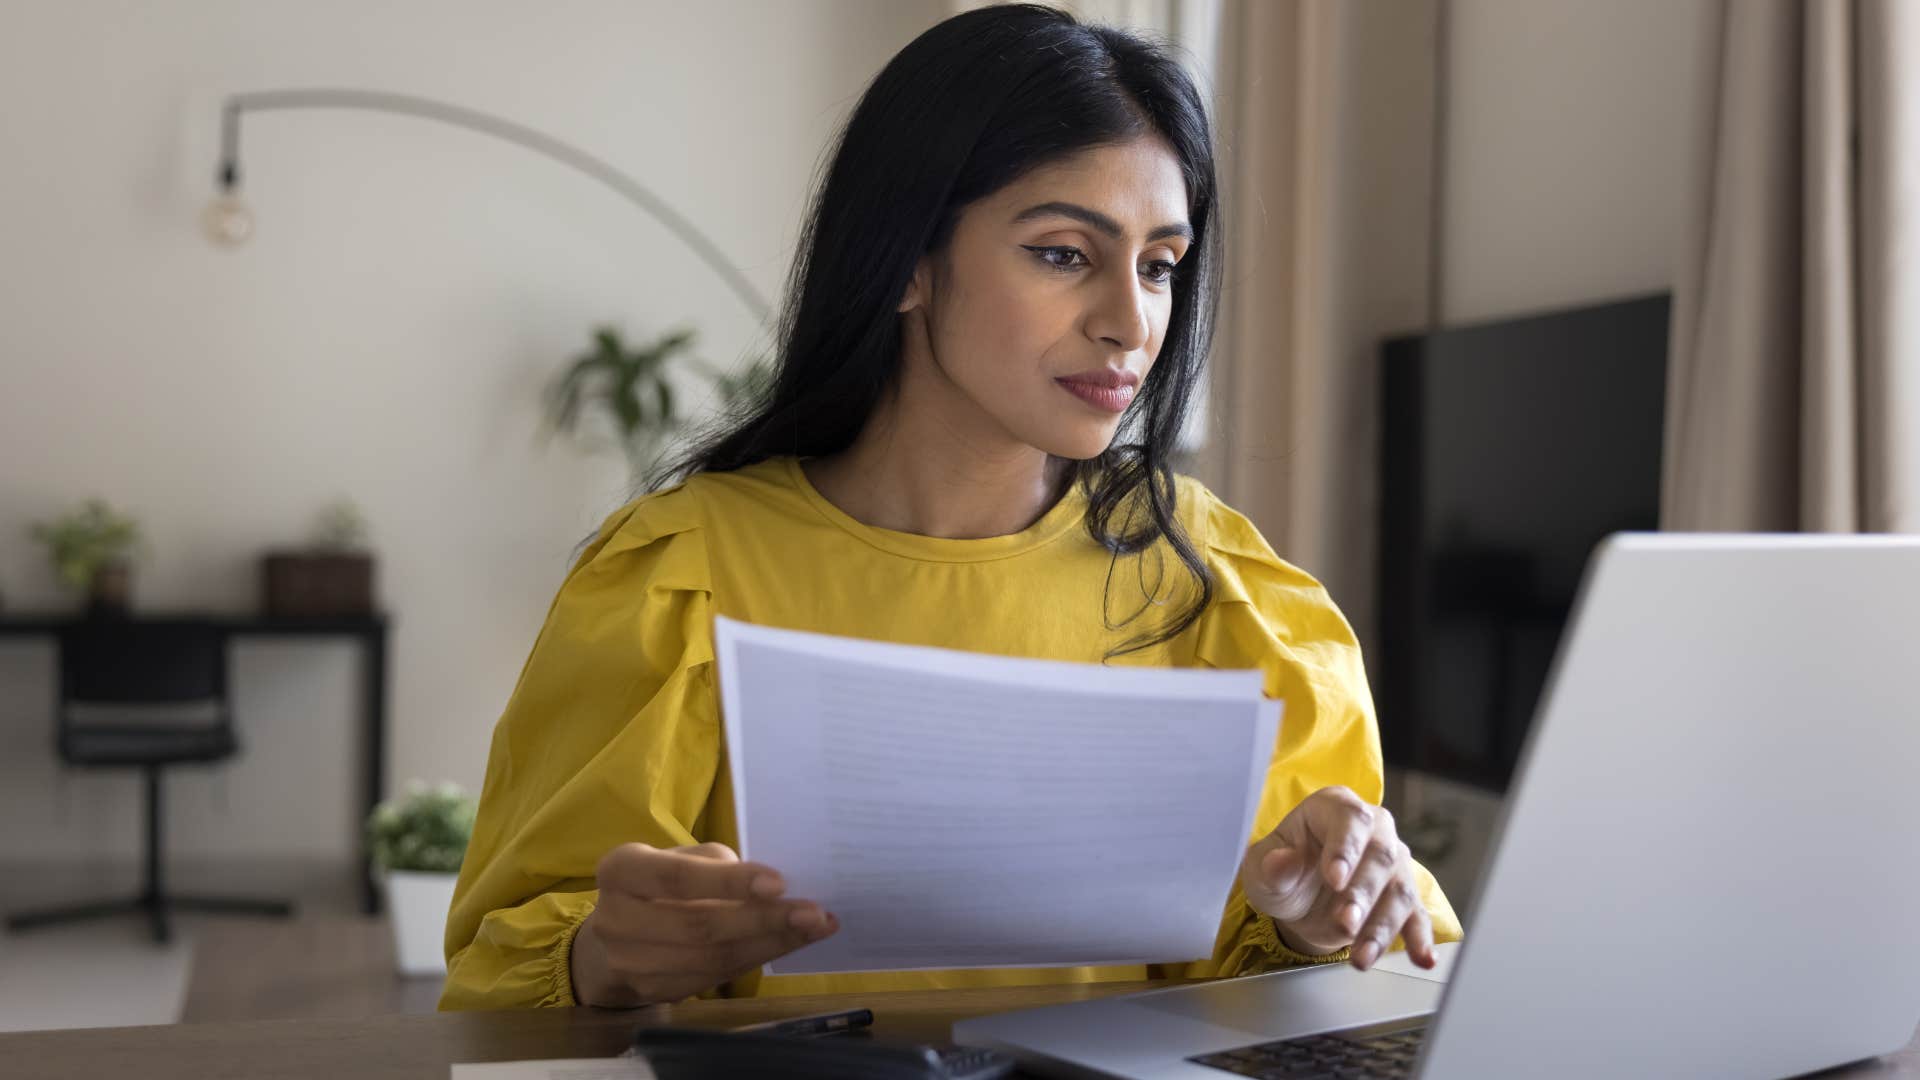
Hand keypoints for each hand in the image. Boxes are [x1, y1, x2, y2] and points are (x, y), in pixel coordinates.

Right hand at [569, 841, 837, 1005]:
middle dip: (764, 920)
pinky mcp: (653, 992)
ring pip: (712, 959)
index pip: (677, 878)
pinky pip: (715, 978)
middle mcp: (616, 919)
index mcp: (621, 870)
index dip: (729, 882)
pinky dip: (757, 959)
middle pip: (700, 925)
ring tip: (815, 928)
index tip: (779, 883)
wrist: (618, 937)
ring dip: (771, 944)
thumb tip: (772, 890)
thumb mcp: (682, 857)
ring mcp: (631, 964)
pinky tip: (789, 944)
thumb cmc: (661, 883)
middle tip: (813, 913)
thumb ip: (716, 866)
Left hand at [1238, 786, 1436, 971]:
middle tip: (1346, 922)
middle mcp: (1373, 830)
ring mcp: (1393, 864)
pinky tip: (1422, 958)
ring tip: (1361, 956)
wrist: (1298, 900)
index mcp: (1335, 808)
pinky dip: (1419, 939)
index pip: (1350, 820)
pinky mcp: (1403, 898)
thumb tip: (1280, 862)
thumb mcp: (1261, 868)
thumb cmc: (1281, 872)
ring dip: (1382, 927)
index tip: (1334, 879)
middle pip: (1381, 857)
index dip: (1345, 849)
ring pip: (1400, 892)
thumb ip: (1270, 865)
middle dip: (1364, 894)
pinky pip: (1418, 918)